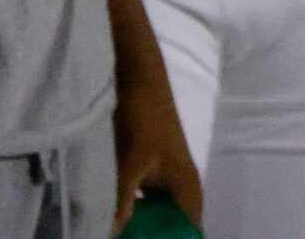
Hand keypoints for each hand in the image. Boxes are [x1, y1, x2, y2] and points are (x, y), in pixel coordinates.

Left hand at [110, 58, 201, 232]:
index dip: (183, 237)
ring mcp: (169, 174)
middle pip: (178, 221)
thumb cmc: (142, 120)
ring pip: (164, 210)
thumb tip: (113, 233)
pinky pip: (152, 199)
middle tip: (134, 236)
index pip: (192, 227)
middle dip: (163, 232)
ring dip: (149, 223)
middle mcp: (183, 183)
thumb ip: (123, 201)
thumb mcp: (130, 163)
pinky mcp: (155, 167)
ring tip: (127, 232)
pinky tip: (122, 214)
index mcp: (186, 185)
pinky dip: (141, 210)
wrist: (140, 80)